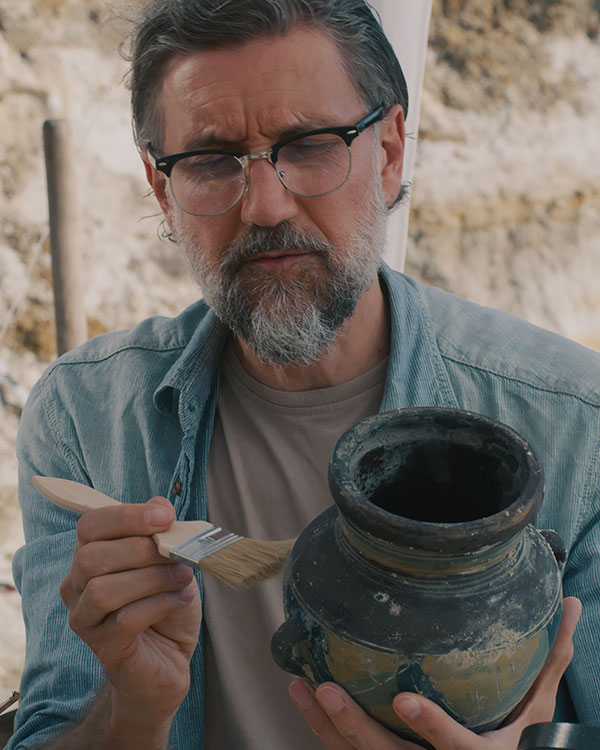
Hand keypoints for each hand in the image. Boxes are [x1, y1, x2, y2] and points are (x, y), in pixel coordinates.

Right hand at [60, 496, 201, 722]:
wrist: (168, 662)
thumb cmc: (165, 606)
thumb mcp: (170, 562)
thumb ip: (162, 534)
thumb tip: (159, 505)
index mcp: (90, 556)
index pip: (90, 525)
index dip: (127, 517)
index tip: (165, 517)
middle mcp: (76, 587)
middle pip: (90, 557)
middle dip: (141, 549)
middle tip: (178, 554)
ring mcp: (85, 620)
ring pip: (103, 590)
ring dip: (152, 578)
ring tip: (183, 577)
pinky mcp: (104, 648)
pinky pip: (125, 619)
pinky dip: (160, 604)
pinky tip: (181, 599)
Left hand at [289, 596, 580, 748]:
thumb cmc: (515, 743)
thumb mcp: (536, 712)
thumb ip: (552, 661)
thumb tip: (573, 604)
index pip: (454, 746)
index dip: (430, 726)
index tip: (403, 699)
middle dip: (354, 726)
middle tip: (324, 688)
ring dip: (325, 724)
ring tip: (299, 684)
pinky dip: (322, 728)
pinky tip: (302, 693)